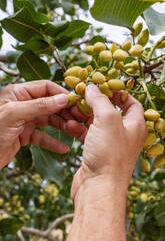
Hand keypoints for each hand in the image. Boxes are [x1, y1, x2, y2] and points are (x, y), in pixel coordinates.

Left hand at [0, 80, 86, 168]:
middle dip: (65, 111)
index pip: (45, 87)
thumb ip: (39, 105)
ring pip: (49, 120)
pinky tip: (63, 148)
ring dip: (62, 126)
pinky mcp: (25, 135)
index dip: (61, 94)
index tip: (76, 102)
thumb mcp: (14, 114)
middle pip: (50, 104)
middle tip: (79, 119)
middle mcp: (23, 104)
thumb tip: (63, 99)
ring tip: (74, 132)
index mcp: (18, 93)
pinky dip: (52, 142)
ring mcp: (25, 120)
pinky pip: (42, 136)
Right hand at [71, 84, 147, 198]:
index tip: (104, 85)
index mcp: (135, 125)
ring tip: (72, 109)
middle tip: (81, 95)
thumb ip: (100, 100)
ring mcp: (109, 143)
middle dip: (94, 102)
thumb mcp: (107, 120)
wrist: (98, 188)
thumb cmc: (109, 155)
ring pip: (95, 122)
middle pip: (110, 110)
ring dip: (83, 115)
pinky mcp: (96, 150)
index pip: (131, 102)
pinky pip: (87, 133)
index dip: (119, 92)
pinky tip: (69, 124)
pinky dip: (78, 128)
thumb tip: (91, 88)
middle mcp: (124, 134)